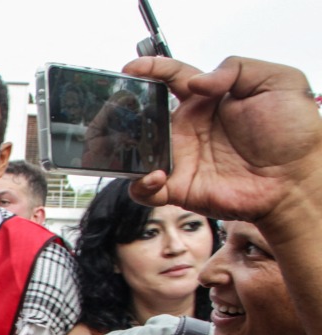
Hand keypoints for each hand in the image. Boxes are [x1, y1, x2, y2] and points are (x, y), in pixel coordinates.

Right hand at [124, 56, 321, 223]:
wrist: (297, 179)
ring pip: (136, 152)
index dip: (151, 69)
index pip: (172, 79)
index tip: (133, 68)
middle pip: (144, 116)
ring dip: (120, 149)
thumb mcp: (278, 82)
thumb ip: (237, 68)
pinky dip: (141, 184)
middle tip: (114, 109)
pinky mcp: (180, 189)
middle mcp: (189, 129)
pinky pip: (146, 190)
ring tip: (119, 145)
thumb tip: (198, 82)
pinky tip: (156, 175)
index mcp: (207, 102)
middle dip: (122, 111)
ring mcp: (182, 159)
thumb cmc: (293, 133)